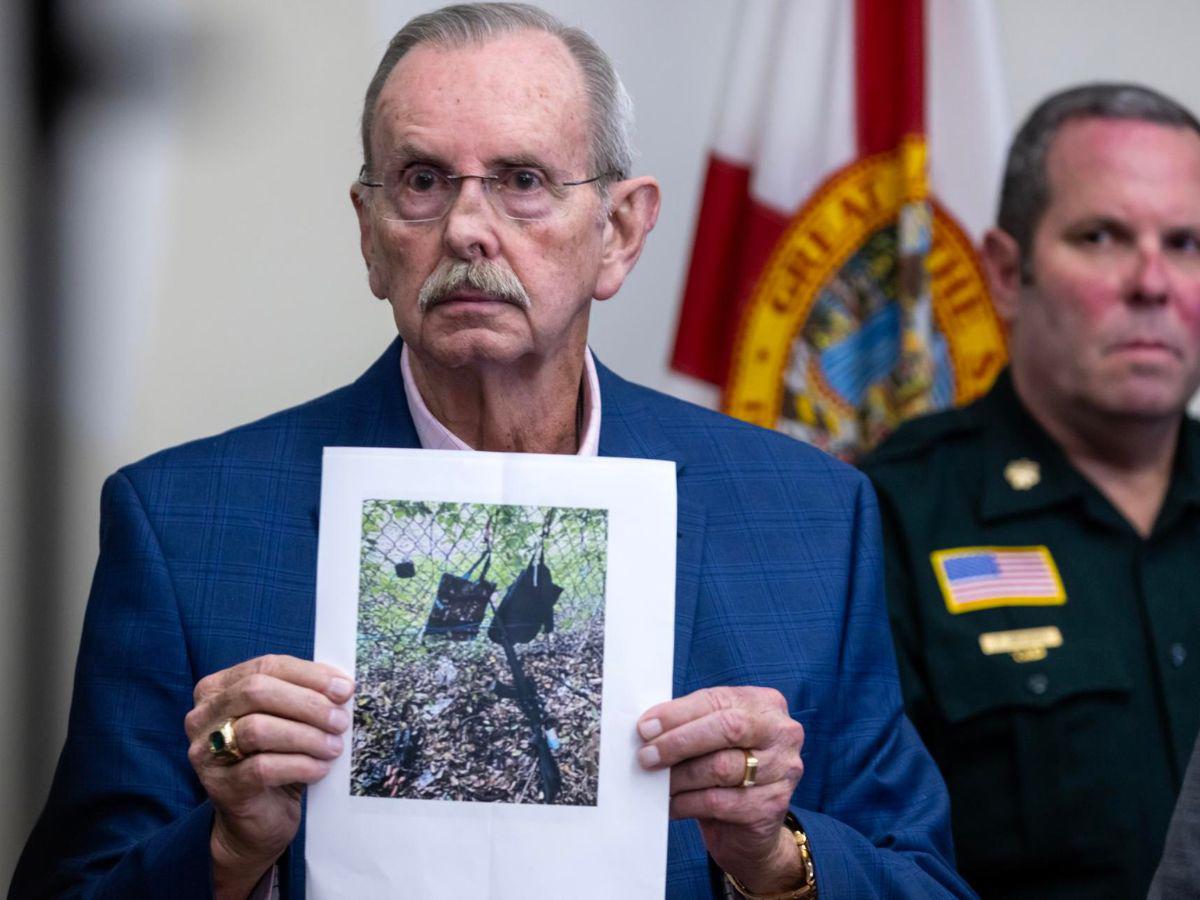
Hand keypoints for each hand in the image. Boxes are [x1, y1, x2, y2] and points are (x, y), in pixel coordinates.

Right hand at [184, 654, 353, 897]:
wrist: (257, 820)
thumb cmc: (277, 759)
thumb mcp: (288, 720)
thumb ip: (304, 697)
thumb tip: (342, 686)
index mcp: (219, 688)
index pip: (266, 666)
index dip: (309, 675)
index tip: (344, 689)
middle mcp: (203, 716)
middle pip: (257, 691)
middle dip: (307, 704)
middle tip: (341, 720)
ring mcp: (206, 752)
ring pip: (258, 729)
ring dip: (305, 736)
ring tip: (334, 747)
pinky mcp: (219, 786)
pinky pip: (262, 768)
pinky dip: (299, 765)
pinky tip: (320, 769)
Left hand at [637, 686, 805, 892]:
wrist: (751, 826)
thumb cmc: (726, 767)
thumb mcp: (713, 736)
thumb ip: (690, 724)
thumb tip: (649, 727)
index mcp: (765, 704)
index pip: (717, 701)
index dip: (678, 714)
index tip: (645, 727)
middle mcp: (781, 732)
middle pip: (727, 728)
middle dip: (679, 741)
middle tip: (647, 756)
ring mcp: (782, 769)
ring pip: (721, 767)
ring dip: (679, 776)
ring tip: (656, 782)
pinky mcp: (772, 805)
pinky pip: (719, 802)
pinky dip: (686, 803)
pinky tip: (670, 804)